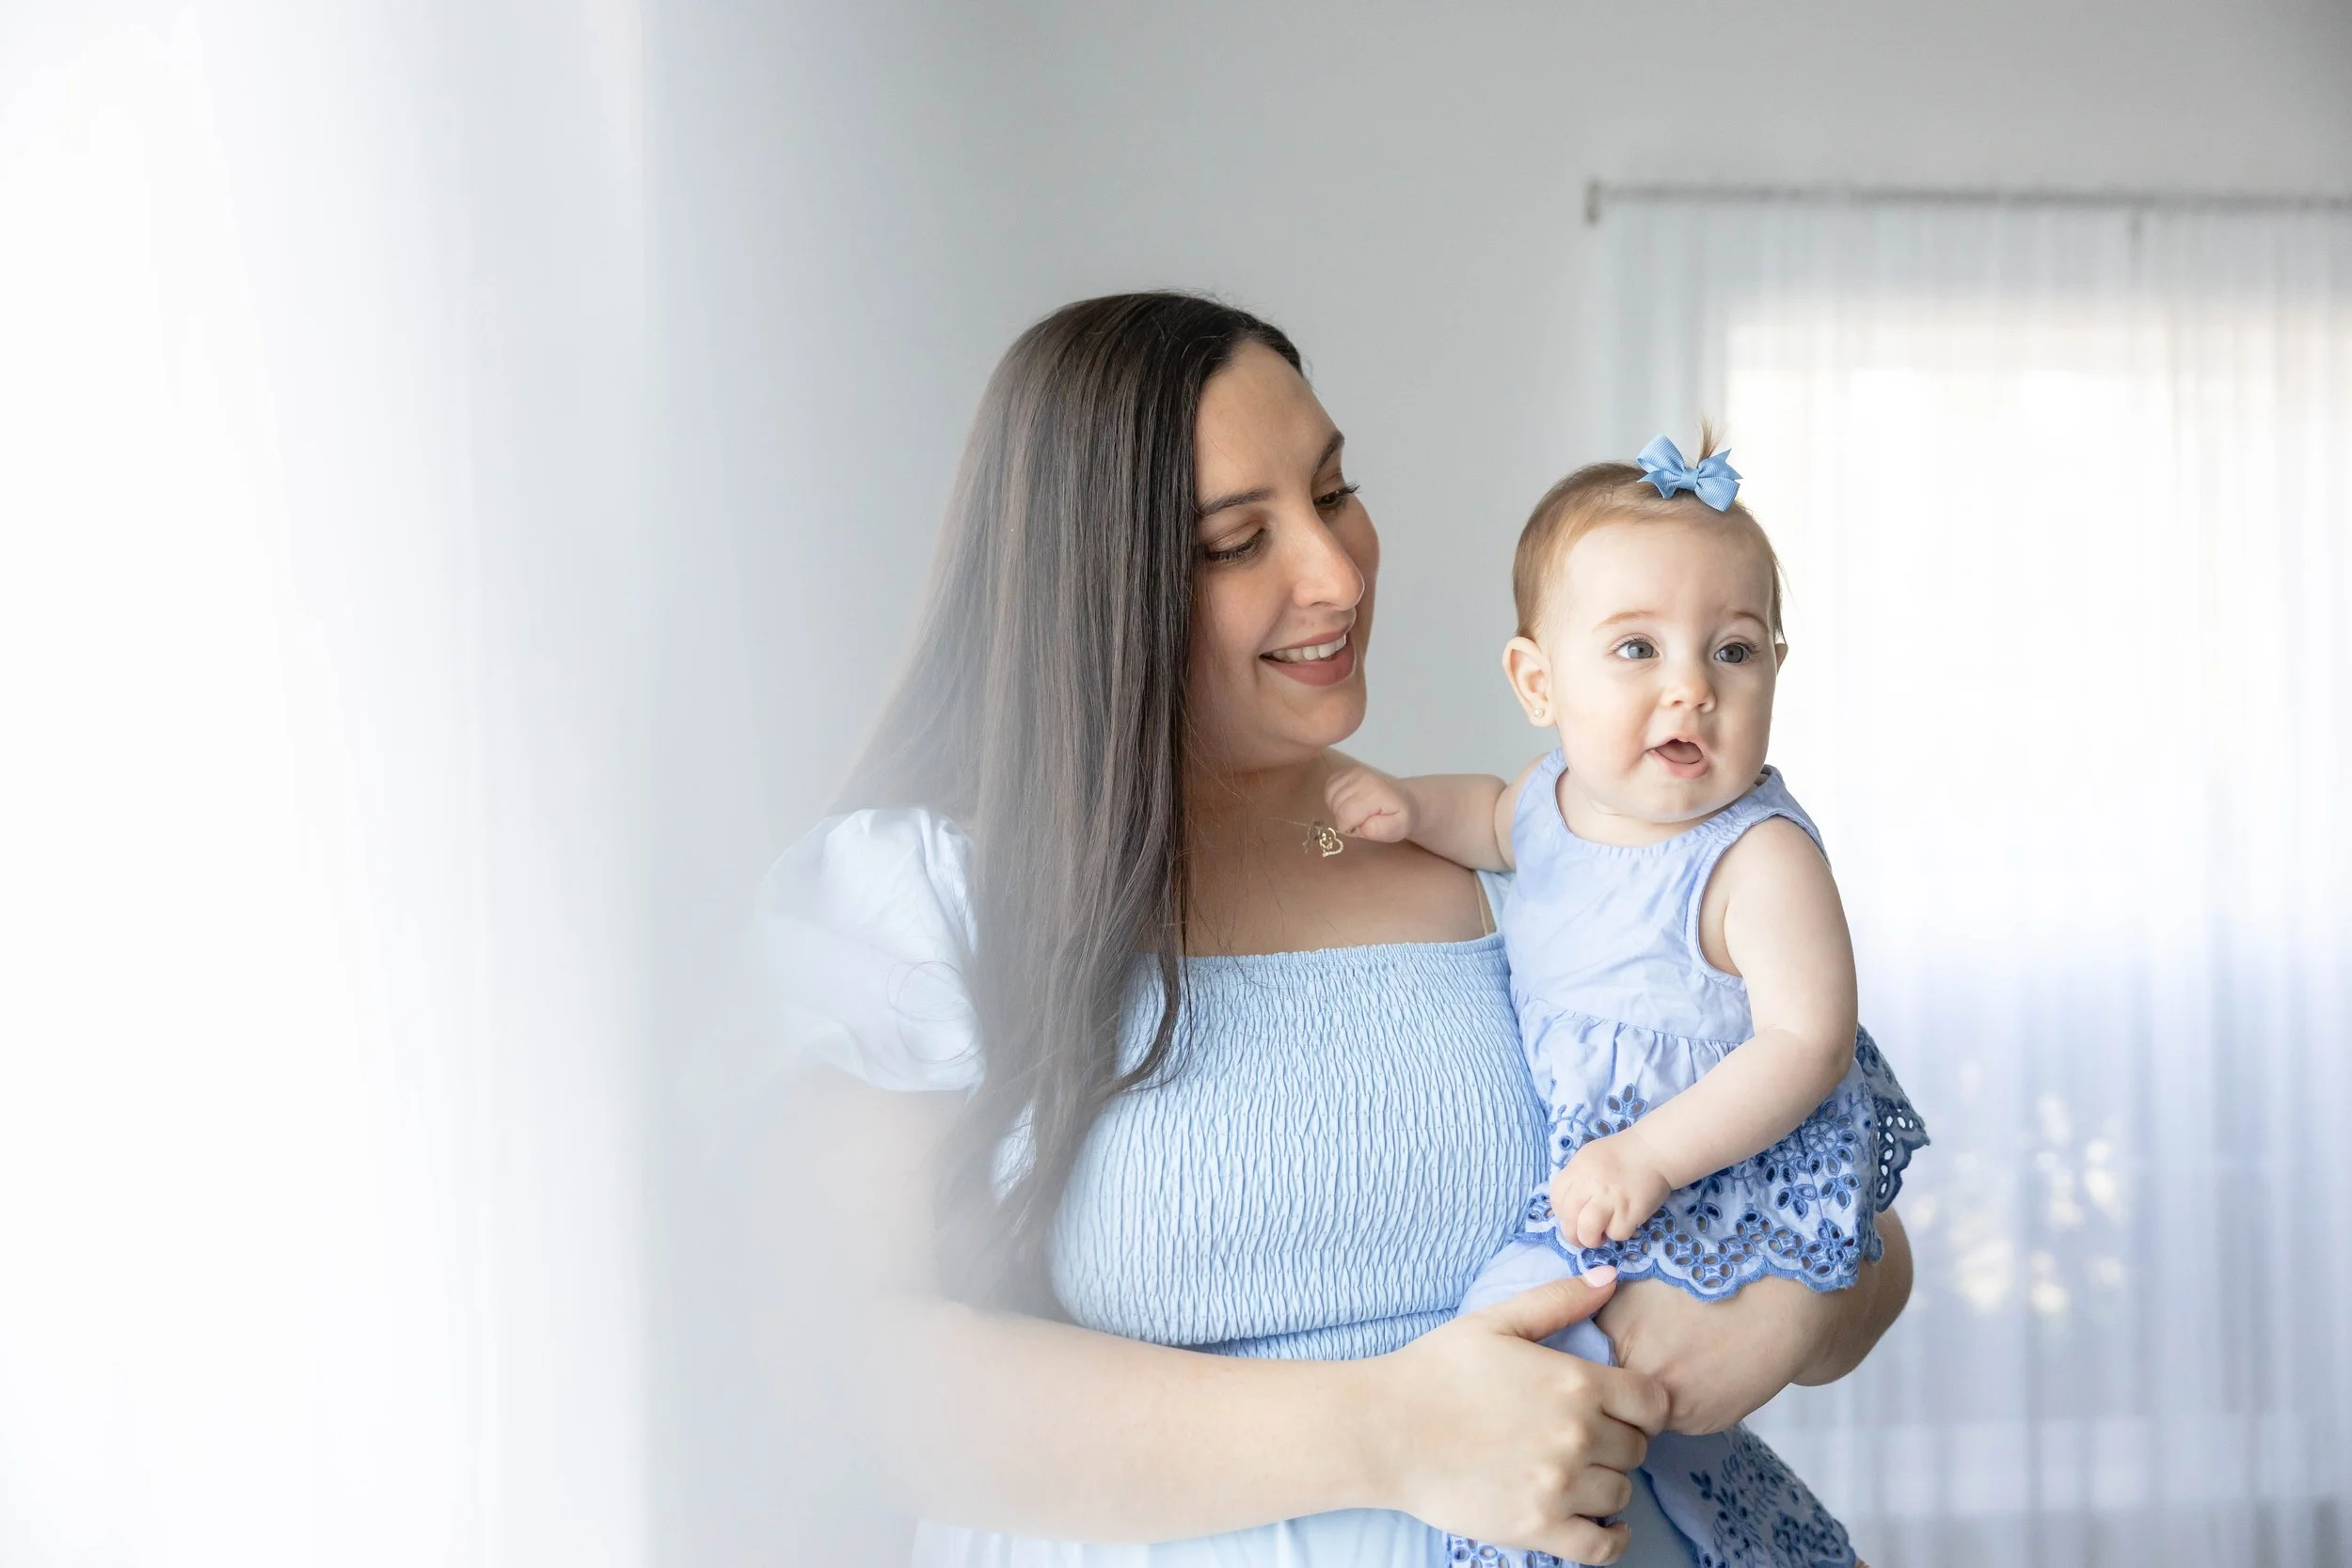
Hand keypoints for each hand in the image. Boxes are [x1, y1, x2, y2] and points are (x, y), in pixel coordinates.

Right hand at [1322, 763, 1414, 842]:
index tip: (1363, 826)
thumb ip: (1381, 830)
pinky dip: (1334, 799)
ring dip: (1338, 809)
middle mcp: (1361, 777)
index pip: (1346, 815)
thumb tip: (1362, 827)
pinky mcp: (1345, 771)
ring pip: (1330, 797)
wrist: (1404, 800)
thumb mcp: (1397, 829)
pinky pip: (1328, 788)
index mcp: (1374, 792)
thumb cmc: (1399, 818)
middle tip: (1361, 820)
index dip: (1350, 828)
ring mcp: (1352, 772)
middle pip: (1336, 807)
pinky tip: (1347, 802)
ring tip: (1355, 812)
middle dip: (1344, 819)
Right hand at [1363, 1272, 1667, 1563]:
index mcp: (1574, 1382)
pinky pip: (1602, 1547)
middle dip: (1619, 1441)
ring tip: (1578, 1473)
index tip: (1620, 1408)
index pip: (1652, 1403)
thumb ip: (1559, 1300)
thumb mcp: (1496, 1322)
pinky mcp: (1537, 1528)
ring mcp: (1558, 1486)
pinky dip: (1612, 1539)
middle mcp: (1576, 1436)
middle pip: (1637, 1449)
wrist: (1384, 1430)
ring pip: (1622, 1494)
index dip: (1642, 1405)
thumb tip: (1610, 1279)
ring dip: (1607, 1484)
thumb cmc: (1435, 1370)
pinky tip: (1603, 1524)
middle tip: (1587, 1438)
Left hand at [1549, 1132, 1672, 1248]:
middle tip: (1581, 1236)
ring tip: (1599, 1236)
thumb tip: (1568, 1208)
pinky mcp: (1631, 1212)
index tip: (1571, 1217)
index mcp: (1578, 1169)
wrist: (1653, 1151)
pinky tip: (1621, 1222)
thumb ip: (1576, 1179)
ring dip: (1590, 1240)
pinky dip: (1617, 1233)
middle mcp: (1591, 1184)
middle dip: (1572, 1235)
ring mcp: (1611, 1198)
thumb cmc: (1619, 1155)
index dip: (1561, 1213)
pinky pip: (1616, 1233)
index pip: (1556, 1198)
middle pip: (1569, 1218)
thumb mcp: (1589, 1157)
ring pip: (1588, 1231)